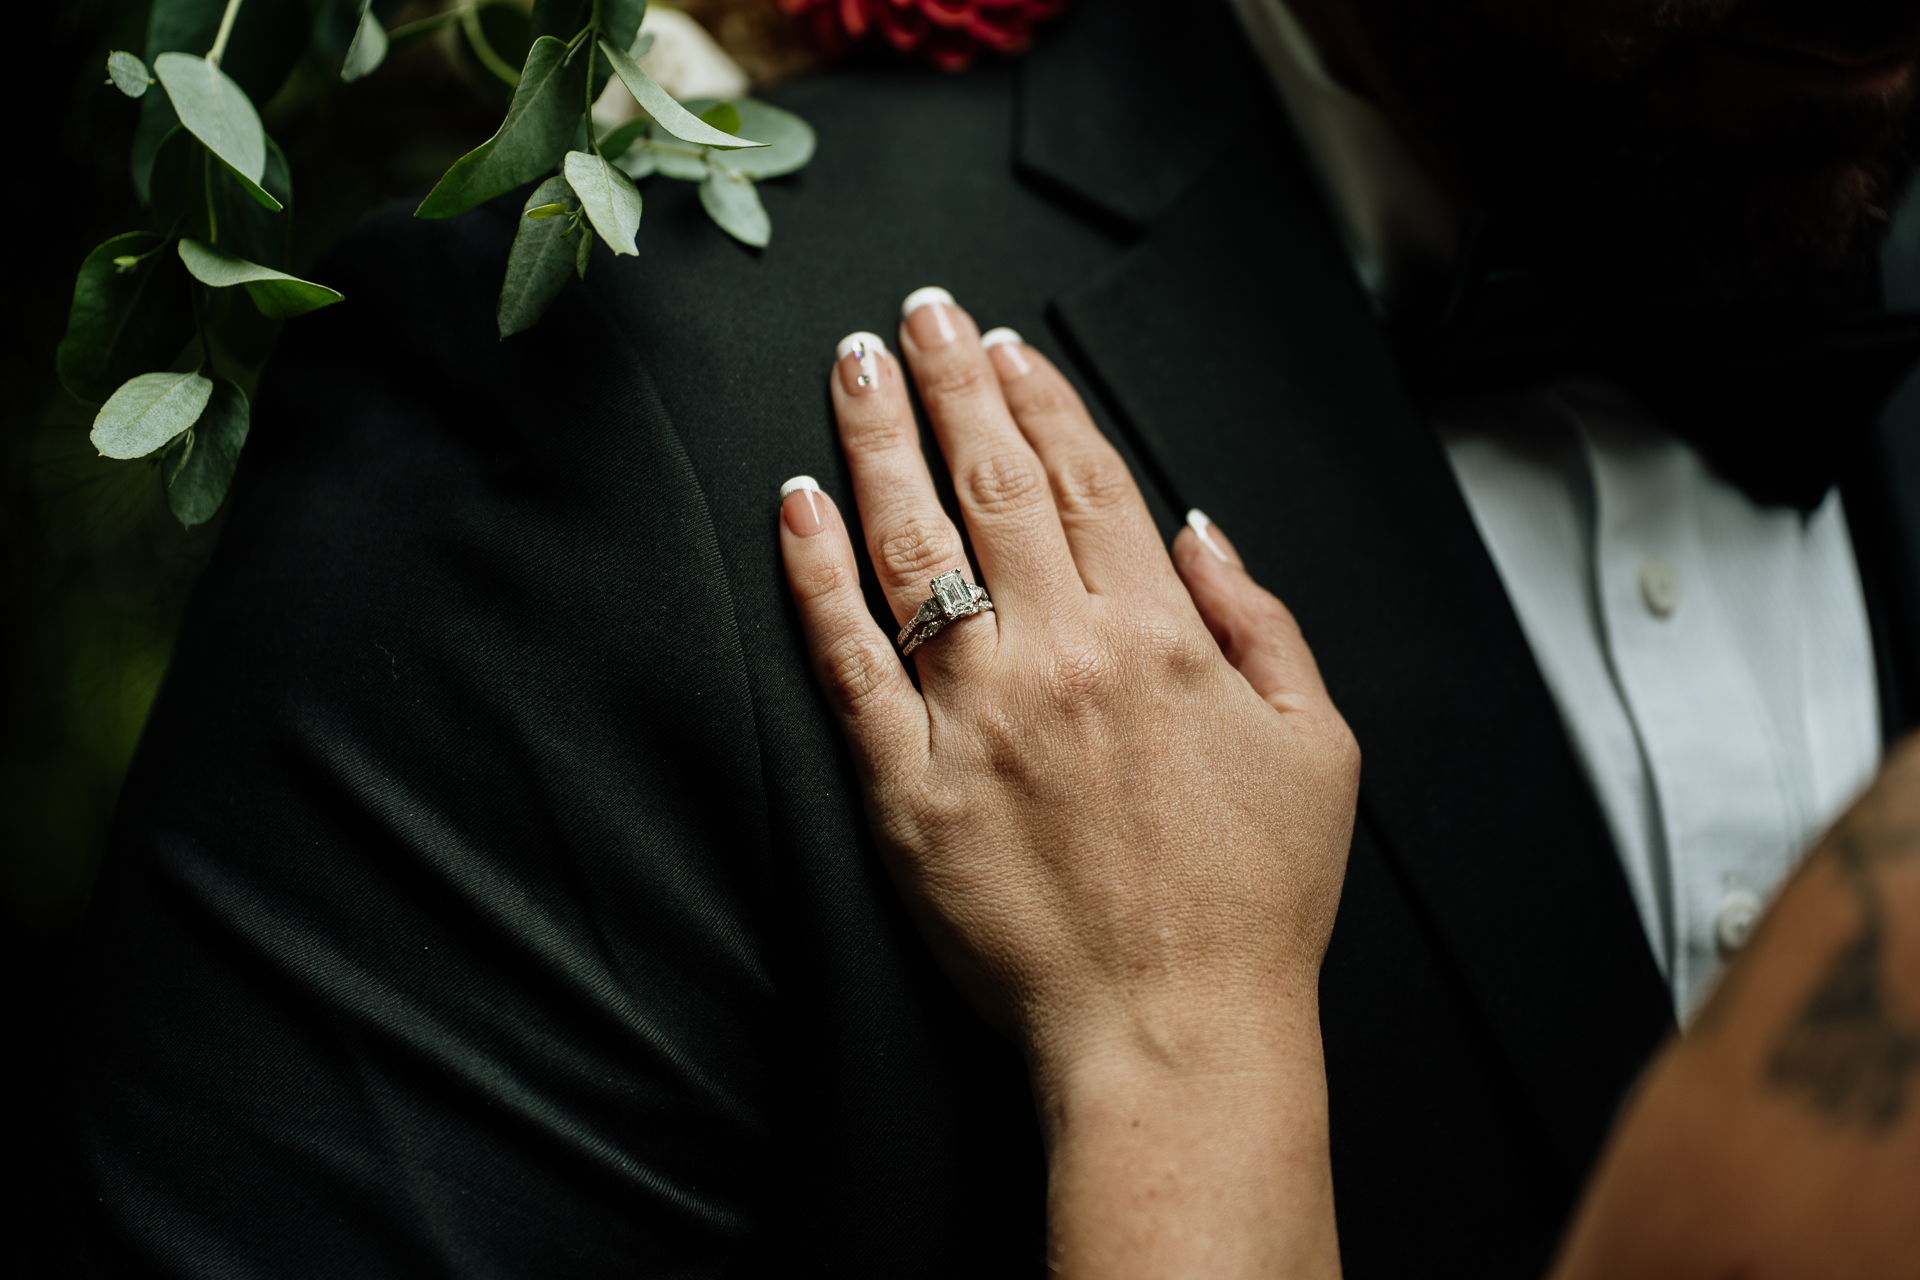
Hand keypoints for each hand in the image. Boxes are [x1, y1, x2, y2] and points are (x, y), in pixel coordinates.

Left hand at [777, 289, 1357, 1277]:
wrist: (1172, 1029)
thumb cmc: (1250, 901)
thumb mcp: (1316, 746)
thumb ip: (1258, 621)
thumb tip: (1198, 528)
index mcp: (1159, 638)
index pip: (1087, 481)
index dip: (1042, 401)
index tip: (1005, 347)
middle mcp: (1060, 657)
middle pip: (993, 486)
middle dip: (950, 384)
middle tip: (917, 315)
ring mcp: (974, 718)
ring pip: (912, 547)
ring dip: (878, 444)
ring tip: (854, 368)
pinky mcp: (907, 786)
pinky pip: (847, 659)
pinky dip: (816, 574)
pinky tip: (797, 504)